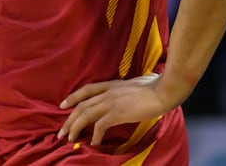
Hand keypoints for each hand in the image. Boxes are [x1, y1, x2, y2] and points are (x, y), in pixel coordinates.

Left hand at [57, 73, 172, 144]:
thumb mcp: (136, 83)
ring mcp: (111, 102)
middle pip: (81, 105)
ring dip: (76, 128)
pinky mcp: (118, 113)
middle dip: (69, 119)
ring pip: (86, 115)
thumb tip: (131, 90)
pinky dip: (95, 136)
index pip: (86, 89)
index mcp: (111, 84)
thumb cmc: (155, 86)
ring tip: (71, 139)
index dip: (72, 97)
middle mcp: (107, 92)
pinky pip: (100, 126)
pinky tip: (94, 143)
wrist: (163, 90)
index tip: (63, 105)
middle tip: (62, 131)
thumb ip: (127, 87)